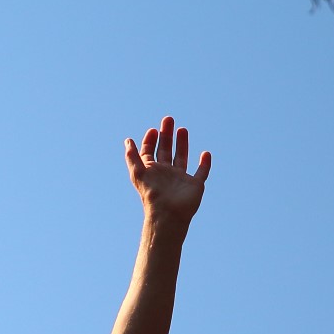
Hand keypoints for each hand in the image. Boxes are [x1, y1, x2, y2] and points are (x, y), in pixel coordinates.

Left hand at [125, 115, 209, 230]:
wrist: (167, 214)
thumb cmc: (152, 193)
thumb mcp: (138, 172)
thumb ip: (132, 156)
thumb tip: (127, 140)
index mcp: (152, 171)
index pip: (150, 153)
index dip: (150, 141)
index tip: (153, 129)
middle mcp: (166, 174)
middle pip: (166, 151)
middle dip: (166, 136)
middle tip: (168, 119)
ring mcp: (180, 179)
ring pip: (181, 158)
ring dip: (182, 144)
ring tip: (182, 129)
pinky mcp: (195, 185)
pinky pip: (202, 172)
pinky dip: (205, 164)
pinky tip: (205, 153)